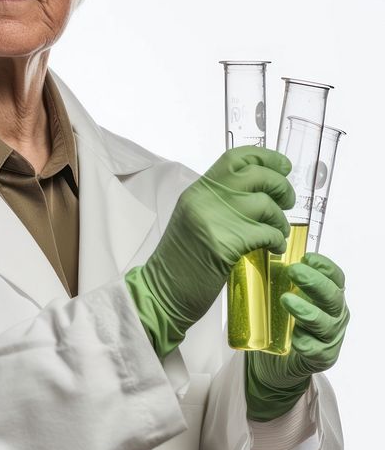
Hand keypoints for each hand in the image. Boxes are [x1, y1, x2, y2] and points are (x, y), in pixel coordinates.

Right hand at [133, 146, 294, 342]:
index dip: (265, 157)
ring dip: (280, 219)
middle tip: (287, 201)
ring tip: (279, 232)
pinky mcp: (224, 245)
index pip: (235, 158)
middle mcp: (205, 199)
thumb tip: (258, 194)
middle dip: (281, 186)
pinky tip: (274, 248)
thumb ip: (219, 203)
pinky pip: (266, 233)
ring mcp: (213, 220)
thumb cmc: (180, 261)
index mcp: (197, 190)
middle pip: (256, 175)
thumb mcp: (194, 220)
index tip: (283, 167)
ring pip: (265, 204)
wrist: (162, 292)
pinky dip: (276, 240)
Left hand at [245, 252, 349, 420]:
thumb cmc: (282, 323)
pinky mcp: (323, 358)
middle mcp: (335, 314)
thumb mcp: (281, 296)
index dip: (325, 266)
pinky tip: (295, 339)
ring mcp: (330, 337)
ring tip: (286, 300)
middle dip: (314, 282)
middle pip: (333, 296)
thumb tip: (255, 253)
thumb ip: (277, 278)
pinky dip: (306, 343)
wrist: (277, 362)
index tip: (307, 257)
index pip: (335, 277)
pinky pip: (316, 350)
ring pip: (325, 323)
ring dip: (306, 311)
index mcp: (328, 296)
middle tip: (294, 271)